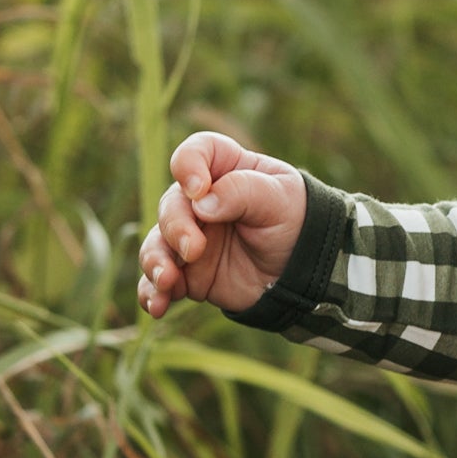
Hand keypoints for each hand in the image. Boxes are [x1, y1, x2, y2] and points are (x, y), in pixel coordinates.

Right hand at [137, 131, 306, 320]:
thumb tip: (201, 204)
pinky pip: (158, 281)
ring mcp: (191, 237)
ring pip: (157, 244)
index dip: (188, 165)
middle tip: (195, 249)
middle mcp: (200, 202)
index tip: (198, 189)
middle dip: (176, 227)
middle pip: (171, 204)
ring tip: (167, 281)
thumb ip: (242, 192)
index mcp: (226, 170)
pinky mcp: (188, 272)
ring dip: (155, 261)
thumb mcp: (280, 200)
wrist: (304, 271)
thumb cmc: (296, 221)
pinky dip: (152, 292)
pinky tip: (157, 304)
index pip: (195, 153)